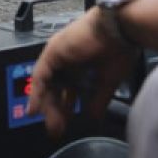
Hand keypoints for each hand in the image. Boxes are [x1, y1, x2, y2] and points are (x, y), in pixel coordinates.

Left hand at [27, 8, 137, 137]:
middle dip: (55, 110)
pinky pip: (40, 75)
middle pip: (54, 88)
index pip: (66, 89)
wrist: (121, 28)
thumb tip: (94, 118)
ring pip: (46, 83)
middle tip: (56, 129)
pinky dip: (37, 93)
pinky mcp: (53, 51)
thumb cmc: (119, 48)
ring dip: (46, 105)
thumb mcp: (108, 81)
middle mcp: (67, 58)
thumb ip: (97, 100)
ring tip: (49, 124)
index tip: (65, 123)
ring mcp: (58, 54)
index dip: (64, 107)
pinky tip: (35, 109)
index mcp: (80, 64)